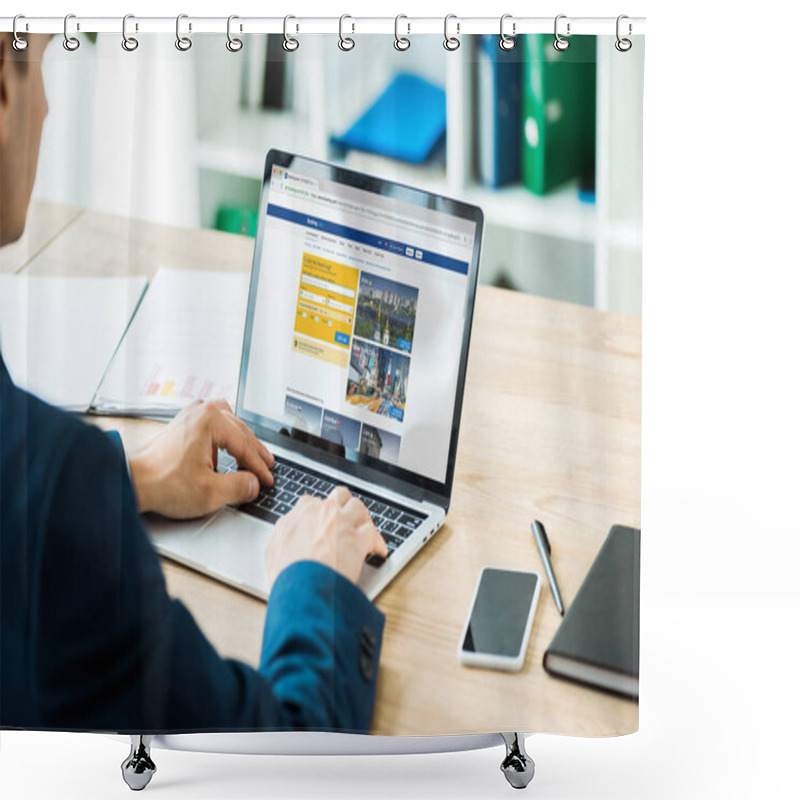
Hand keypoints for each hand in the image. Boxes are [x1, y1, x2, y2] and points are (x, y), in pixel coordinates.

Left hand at [128, 399, 273, 518]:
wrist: (132, 481)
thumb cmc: (162, 483)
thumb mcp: (210, 492)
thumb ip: (239, 487)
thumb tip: (254, 484)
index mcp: (211, 420)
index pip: (245, 445)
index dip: (259, 466)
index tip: (268, 479)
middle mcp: (201, 411)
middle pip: (239, 430)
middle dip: (254, 452)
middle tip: (266, 467)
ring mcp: (190, 414)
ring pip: (228, 423)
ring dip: (241, 440)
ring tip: (250, 456)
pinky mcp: (183, 423)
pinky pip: (213, 423)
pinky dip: (224, 437)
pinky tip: (224, 453)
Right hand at [265, 487, 387, 590]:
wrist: (302, 585)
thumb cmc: (286, 573)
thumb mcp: (274, 549)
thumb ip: (282, 534)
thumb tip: (286, 530)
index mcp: (303, 512)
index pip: (312, 502)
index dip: (319, 511)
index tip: (322, 520)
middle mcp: (325, 511)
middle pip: (339, 495)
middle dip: (343, 504)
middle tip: (345, 517)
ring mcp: (343, 522)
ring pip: (358, 507)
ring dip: (361, 517)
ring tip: (362, 527)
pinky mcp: (359, 539)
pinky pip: (373, 533)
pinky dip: (378, 542)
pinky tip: (378, 550)